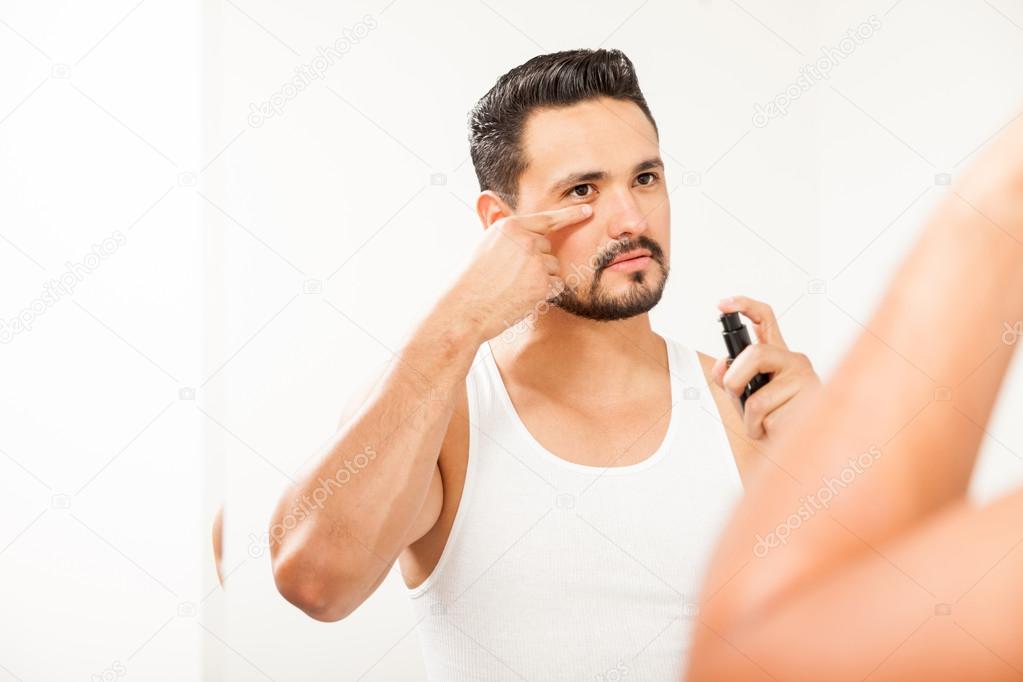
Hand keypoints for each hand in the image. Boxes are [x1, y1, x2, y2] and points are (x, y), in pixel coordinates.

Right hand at [446, 204, 591, 342]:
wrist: (465, 307)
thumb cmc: (472, 281)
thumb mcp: (487, 246)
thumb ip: (511, 239)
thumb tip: (534, 239)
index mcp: (510, 227)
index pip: (547, 218)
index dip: (570, 214)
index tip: (588, 210)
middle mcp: (526, 240)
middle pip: (548, 249)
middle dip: (536, 262)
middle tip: (510, 277)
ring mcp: (536, 261)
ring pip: (553, 268)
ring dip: (541, 279)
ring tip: (513, 288)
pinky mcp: (542, 284)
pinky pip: (556, 286)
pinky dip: (544, 294)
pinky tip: (522, 297)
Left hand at [710, 295, 819, 440]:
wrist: (804, 443)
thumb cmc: (775, 417)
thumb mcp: (746, 396)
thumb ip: (730, 379)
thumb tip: (720, 366)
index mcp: (777, 355)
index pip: (764, 319)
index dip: (744, 306)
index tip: (723, 304)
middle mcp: (793, 361)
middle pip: (755, 354)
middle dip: (735, 378)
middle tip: (736, 394)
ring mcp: (804, 379)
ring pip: (758, 399)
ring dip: (750, 420)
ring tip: (763, 424)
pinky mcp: (810, 402)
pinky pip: (770, 419)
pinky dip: (762, 430)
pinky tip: (777, 430)